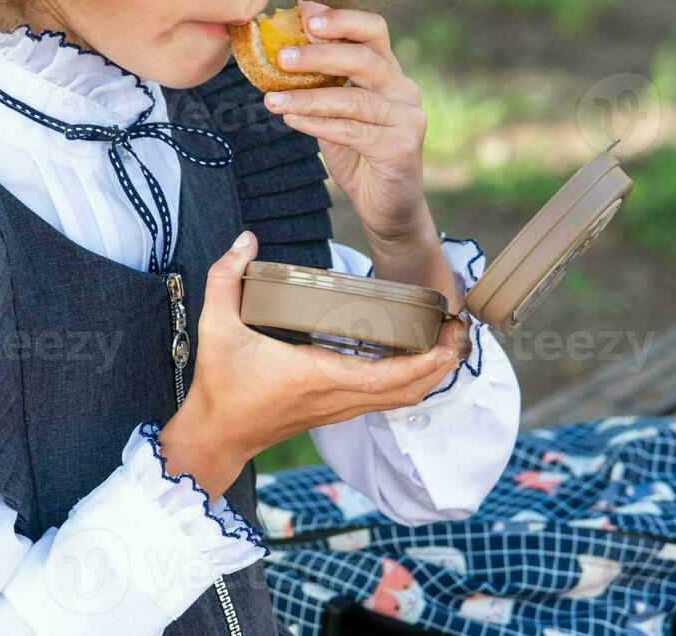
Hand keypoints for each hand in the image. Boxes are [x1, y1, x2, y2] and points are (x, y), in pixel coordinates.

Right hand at [157, 231, 471, 499]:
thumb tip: (245, 239)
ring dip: (430, 373)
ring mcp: (340, 408)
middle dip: (443, 363)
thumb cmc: (220, 386)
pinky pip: (386, 398)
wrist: (215, 435)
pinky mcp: (336, 410)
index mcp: (319, 376)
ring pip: (401, 399)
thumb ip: (225, 278)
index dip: (426, 362)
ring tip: (444, 336)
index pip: (387, 377)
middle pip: (409, 391)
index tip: (450, 338)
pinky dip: (409, 379)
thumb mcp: (217, 327)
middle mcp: (338, 397)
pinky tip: (411, 352)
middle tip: (459, 328)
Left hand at [262, 0, 427, 245]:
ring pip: (354, 99)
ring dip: (308, 97)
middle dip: (319, 55)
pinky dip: (318, 124)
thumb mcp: (336, 109)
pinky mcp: (402, 147)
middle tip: (281, 57)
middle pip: (365, 59)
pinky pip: (353, 131)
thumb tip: (294, 33)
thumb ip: (322, 77)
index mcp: (390, 73)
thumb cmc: (359, 154)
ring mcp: (408, 118)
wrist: (387, 207)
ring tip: (272, 99)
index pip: (373, 31)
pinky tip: (291, 119)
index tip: (305, 15)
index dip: (341, 19)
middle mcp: (404, 89)